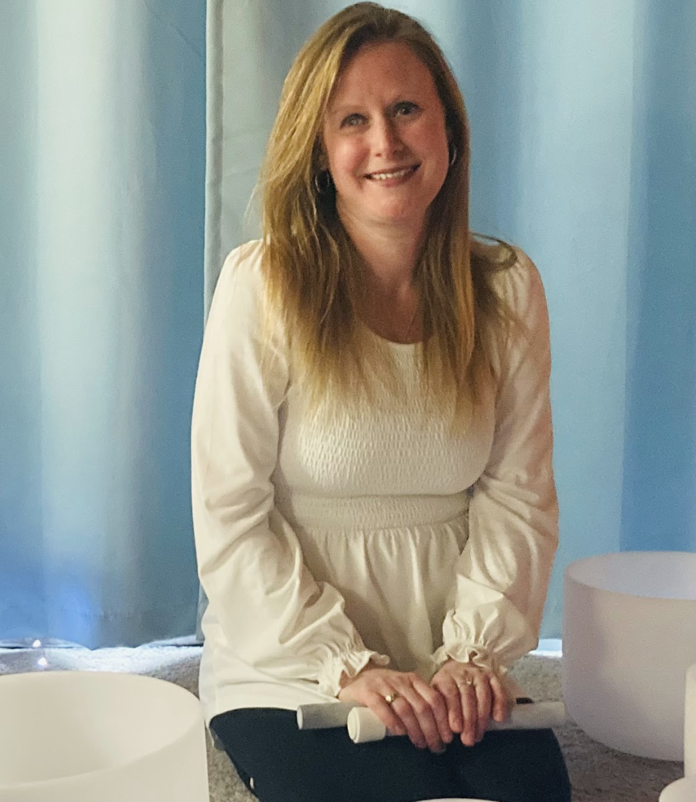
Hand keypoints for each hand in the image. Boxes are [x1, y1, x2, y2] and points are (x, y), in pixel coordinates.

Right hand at [338, 665, 452, 752]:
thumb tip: (440, 728)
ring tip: (419, 744)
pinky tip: (399, 733)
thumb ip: (419, 701)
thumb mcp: (405, 689)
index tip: (447, 737)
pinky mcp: (367, 691)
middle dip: (432, 730)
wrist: (355, 678)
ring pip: (405, 709)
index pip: (434, 698)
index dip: (443, 719)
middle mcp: (400, 681)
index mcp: (413, 680)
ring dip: (415, 730)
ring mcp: (383, 685)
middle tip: (435, 746)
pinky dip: (392, 721)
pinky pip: (381, 707)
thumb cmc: (383, 689)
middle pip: (422, 707)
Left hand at [429, 660, 508, 746]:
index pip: (450, 693)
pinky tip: (498, 718)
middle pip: (467, 696)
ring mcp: (478, 673)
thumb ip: (438, 709)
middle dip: (468, 720)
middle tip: (468, 739)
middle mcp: (462, 673)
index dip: (453, 712)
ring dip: (482, 717)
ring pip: (482, 694)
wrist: (455, 667)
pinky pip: (497, 688)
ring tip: (479, 735)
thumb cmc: (445, 688)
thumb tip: (440, 732)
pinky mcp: (491, 675)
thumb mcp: (436, 694)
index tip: (456, 729)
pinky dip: (499, 703)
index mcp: (446, 677)